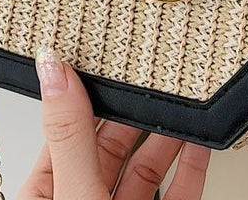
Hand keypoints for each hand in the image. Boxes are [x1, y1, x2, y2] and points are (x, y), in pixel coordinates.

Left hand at [18, 47, 210, 199]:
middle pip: (111, 148)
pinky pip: (179, 194)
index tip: (99, 62)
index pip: (64, 135)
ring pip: (146, 168)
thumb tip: (55, 72)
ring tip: (178, 99)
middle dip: (132, 113)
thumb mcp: (77, 195)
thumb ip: (72, 137)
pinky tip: (198, 143)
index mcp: (48, 198)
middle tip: (147, 75)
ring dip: (165, 136)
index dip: (82, 97)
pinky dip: (190, 166)